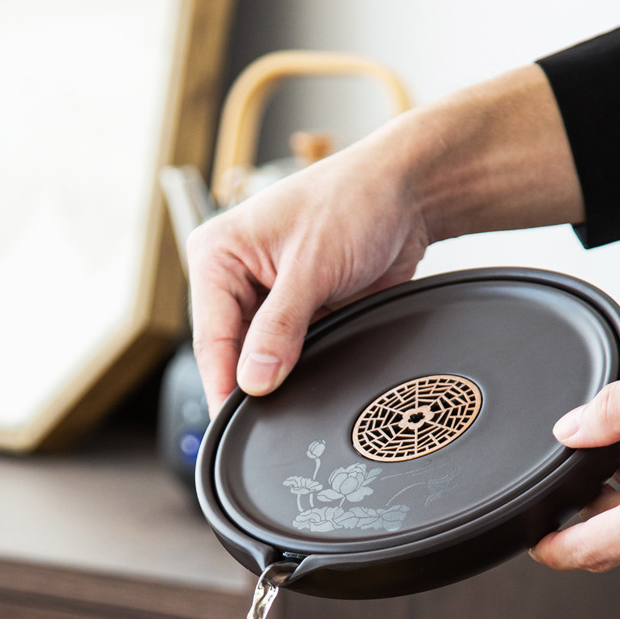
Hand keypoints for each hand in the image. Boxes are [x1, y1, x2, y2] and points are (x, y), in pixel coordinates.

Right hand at [186, 65, 582, 414]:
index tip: (232, 422)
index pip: (211, 335)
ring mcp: (271, 299)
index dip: (222, 383)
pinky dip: (306, 369)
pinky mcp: (302, 313)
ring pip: (263, 359)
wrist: (408, 196)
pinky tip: (316, 378)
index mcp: (218, 256)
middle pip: (233, 352)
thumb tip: (253, 382)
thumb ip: (280, 328)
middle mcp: (237, 279)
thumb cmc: (354, 201)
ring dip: (282, 378)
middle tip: (269, 421)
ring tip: (297, 396)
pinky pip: (296, 355)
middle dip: (253, 384)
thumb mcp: (311, 265)